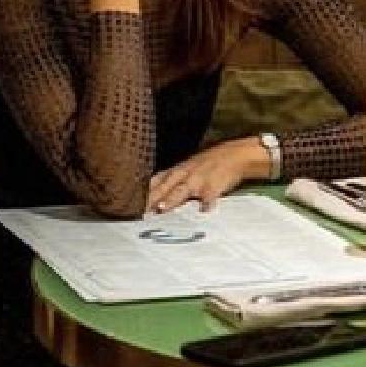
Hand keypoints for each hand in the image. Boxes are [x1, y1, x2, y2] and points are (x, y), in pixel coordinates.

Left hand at [146, 138, 271, 213]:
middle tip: (141, 209)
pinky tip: (203, 211)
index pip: (157, 180)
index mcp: (178, 170)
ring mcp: (199, 179)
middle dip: (153, 197)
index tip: (131, 202)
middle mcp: (185, 174)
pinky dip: (206, 203)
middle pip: (165, 186)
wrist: (234, 155)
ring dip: (172, 199)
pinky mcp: (215, 186)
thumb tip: (154, 196)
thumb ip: (172, 181)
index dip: (144, 191)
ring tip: (162, 208)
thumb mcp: (188, 167)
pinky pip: (210, 196)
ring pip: (183, 190)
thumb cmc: (208, 163)